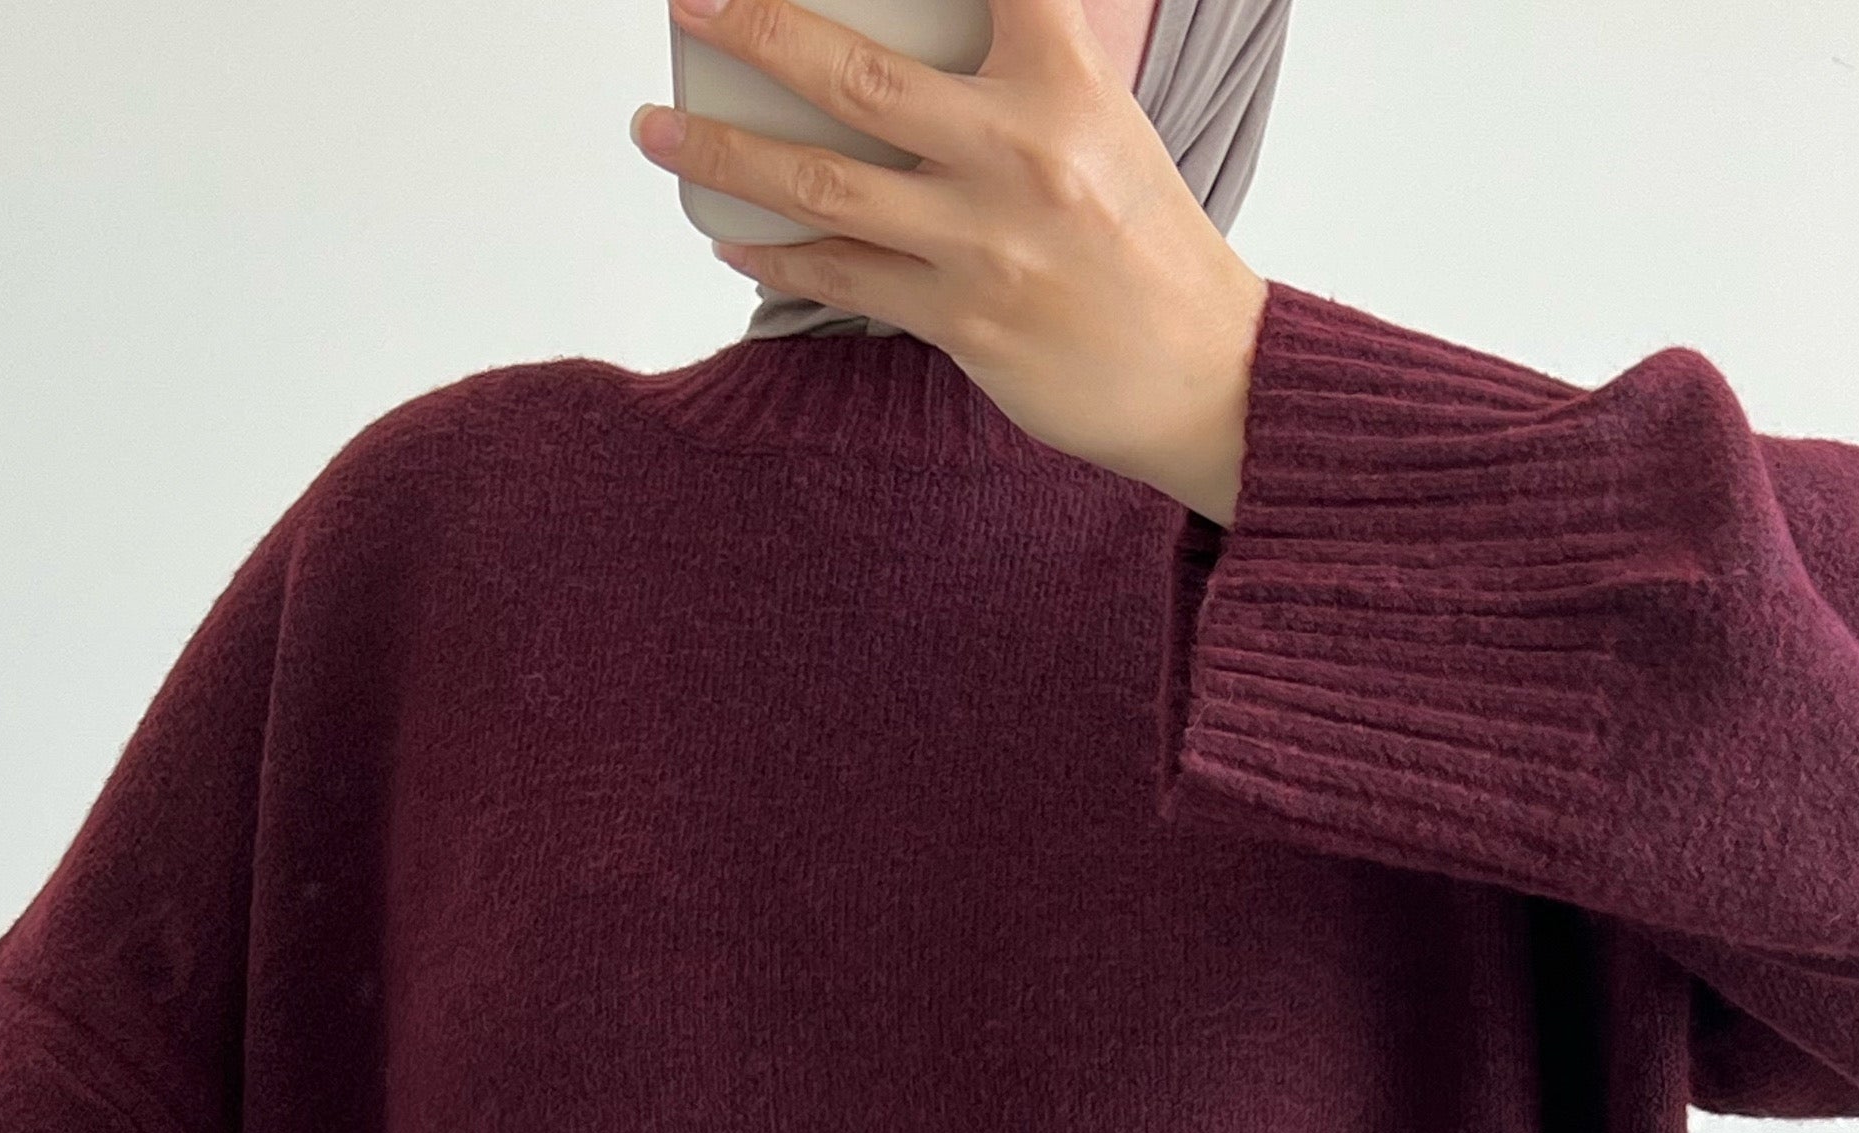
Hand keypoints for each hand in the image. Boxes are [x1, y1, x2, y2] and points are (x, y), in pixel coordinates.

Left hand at [631, 0, 1267, 521]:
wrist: (1203, 373)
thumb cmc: (1142, 240)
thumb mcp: (1101, 118)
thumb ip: (1018, 64)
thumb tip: (903, 52)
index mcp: (1063, 77)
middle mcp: (1018, 150)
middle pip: (853, 75)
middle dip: (754, 28)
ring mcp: (983, 241)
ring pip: (822, 185)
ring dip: (722, 151)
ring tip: (656, 127)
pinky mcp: (961, 319)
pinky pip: (840, 277)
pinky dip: (772, 251)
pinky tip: (728, 230)